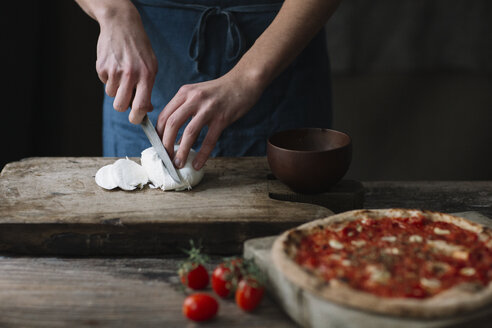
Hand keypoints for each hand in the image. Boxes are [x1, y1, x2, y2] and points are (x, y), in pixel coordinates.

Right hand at [96, 5, 157, 123]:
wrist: (122, 25)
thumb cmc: (140, 49)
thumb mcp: (151, 66)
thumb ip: (148, 88)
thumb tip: (145, 110)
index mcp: (146, 75)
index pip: (140, 106)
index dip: (137, 118)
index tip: (136, 120)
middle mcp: (130, 74)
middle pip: (121, 105)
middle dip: (123, 107)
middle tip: (127, 101)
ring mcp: (114, 70)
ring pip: (112, 95)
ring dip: (116, 90)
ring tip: (122, 75)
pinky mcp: (101, 67)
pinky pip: (104, 83)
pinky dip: (109, 79)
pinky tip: (115, 66)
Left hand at [156, 71, 263, 169]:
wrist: (244, 81)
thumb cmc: (221, 91)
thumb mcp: (198, 95)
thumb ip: (186, 112)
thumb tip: (176, 138)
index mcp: (185, 92)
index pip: (165, 115)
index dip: (158, 134)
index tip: (159, 146)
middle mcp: (194, 98)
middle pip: (172, 124)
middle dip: (166, 144)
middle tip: (166, 158)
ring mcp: (208, 108)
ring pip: (189, 133)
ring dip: (181, 152)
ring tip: (178, 164)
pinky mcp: (222, 118)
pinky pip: (209, 140)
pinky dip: (202, 154)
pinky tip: (198, 164)